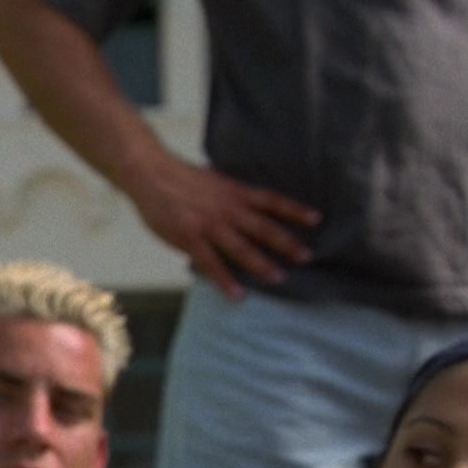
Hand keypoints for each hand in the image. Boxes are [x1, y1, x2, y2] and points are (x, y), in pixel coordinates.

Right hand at [124, 156, 316, 298]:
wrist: (150, 173)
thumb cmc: (179, 177)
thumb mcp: (214, 180)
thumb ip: (230, 196)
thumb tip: (245, 209)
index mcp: (234, 192)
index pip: (271, 201)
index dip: (295, 210)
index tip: (316, 219)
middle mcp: (227, 209)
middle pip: (263, 228)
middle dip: (287, 243)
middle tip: (306, 257)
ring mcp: (209, 225)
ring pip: (242, 248)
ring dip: (262, 264)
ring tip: (279, 278)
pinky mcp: (190, 238)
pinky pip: (212, 264)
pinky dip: (226, 280)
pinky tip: (237, 294)